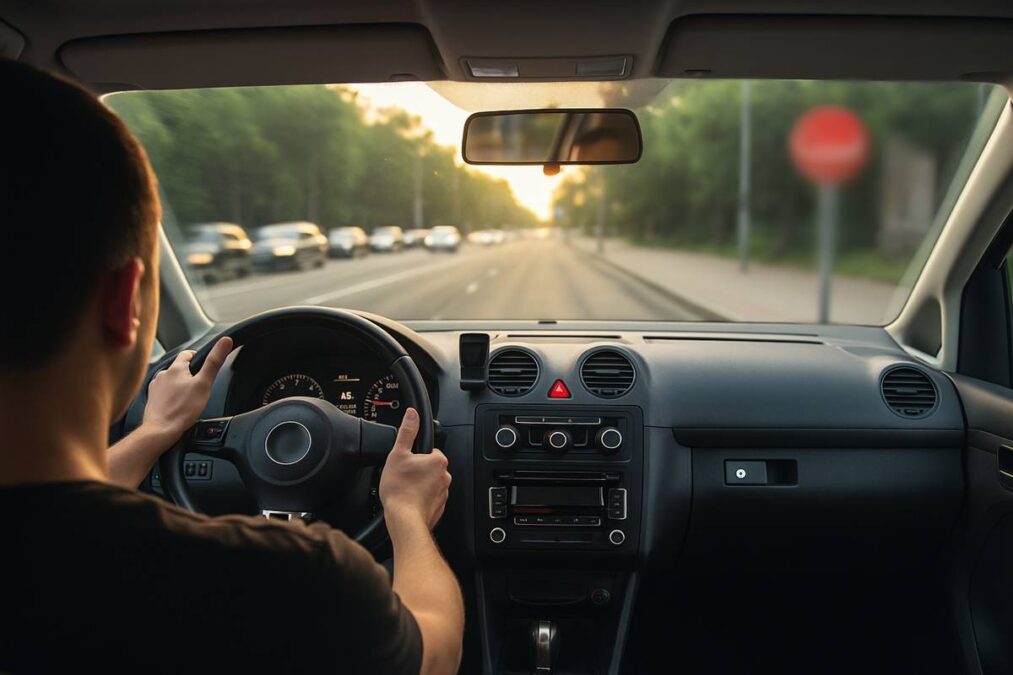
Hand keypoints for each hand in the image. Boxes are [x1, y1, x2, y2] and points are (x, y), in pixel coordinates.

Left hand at [142, 337, 232, 441]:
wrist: (161, 429)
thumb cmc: (182, 409)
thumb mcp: (204, 384)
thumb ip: (214, 362)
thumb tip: (225, 341)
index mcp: (176, 368)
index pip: (188, 354)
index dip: (198, 357)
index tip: (204, 364)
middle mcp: (163, 374)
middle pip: (179, 368)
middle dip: (189, 374)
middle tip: (199, 385)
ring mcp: (155, 387)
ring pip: (171, 381)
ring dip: (179, 385)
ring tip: (189, 396)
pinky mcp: (152, 399)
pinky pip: (163, 393)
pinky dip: (171, 396)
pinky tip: (177, 405)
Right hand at [379, 408, 450, 528]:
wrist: (404, 520)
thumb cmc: (400, 490)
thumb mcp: (398, 454)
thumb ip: (407, 432)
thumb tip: (412, 414)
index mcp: (438, 461)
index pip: (429, 451)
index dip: (415, 455)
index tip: (407, 462)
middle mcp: (445, 476)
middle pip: (429, 467)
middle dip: (417, 471)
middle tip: (403, 476)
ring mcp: (443, 493)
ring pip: (429, 483)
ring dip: (419, 485)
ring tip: (404, 490)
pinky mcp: (438, 507)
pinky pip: (429, 498)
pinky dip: (420, 499)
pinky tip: (409, 501)